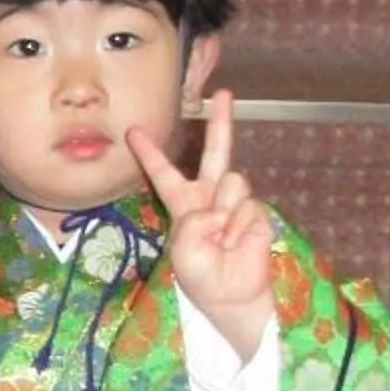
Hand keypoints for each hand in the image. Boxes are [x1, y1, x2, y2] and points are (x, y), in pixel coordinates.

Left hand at [132, 91, 273, 362]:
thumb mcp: (183, 247)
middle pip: (214, 153)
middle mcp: (209, 197)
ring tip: (222, 239)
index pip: (163, 172)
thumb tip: (221, 207)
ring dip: (224, 211)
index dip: (149, 152)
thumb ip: (194, 220)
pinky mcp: (256, 213)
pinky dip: (239, 226)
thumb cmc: (201, 276)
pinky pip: (245, 205)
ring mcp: (234, 203)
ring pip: (231, 181)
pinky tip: (236, 243)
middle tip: (224, 93)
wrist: (231, 297)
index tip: (133, 130)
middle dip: (220, 123)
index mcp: (183, 204)